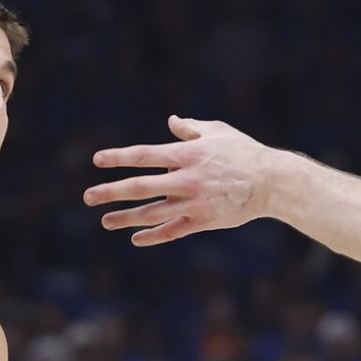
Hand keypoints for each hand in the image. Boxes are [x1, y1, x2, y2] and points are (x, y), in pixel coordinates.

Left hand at [86, 116, 278, 246]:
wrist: (272, 182)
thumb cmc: (245, 152)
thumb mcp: (218, 132)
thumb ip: (190, 129)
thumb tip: (171, 122)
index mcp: (187, 154)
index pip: (144, 155)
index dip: (118, 157)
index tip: (97, 160)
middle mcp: (186, 179)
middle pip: (140, 187)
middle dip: (111, 192)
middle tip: (88, 197)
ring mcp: (193, 203)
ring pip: (152, 213)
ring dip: (126, 217)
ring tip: (105, 221)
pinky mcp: (203, 221)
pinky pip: (173, 231)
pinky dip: (153, 236)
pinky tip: (135, 238)